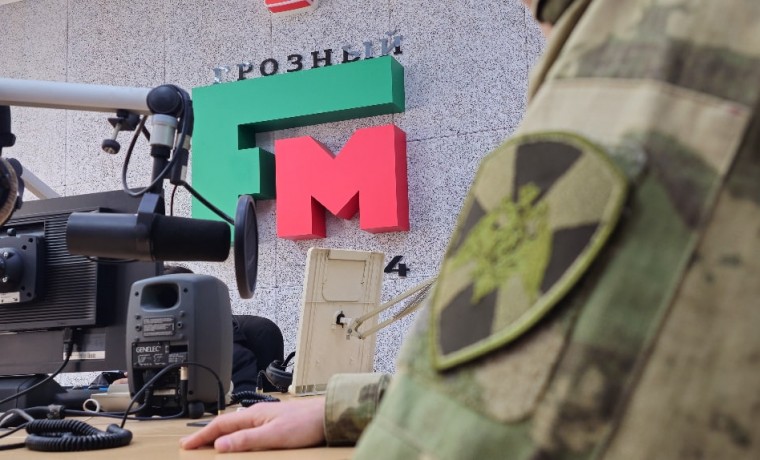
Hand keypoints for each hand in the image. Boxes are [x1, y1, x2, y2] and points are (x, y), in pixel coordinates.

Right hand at [179, 397, 325, 452]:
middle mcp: (257, 413)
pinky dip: (234, 435)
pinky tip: (237, 439)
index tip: (187, 445)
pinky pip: (246, 428)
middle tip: (191, 444)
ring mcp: (266, 417)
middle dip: (206, 434)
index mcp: (253, 415)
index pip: (220, 425)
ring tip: (208, 442)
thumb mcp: (273, 435)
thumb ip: (246, 439)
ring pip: (235, 426)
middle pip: (225, 424)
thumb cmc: (305, 423)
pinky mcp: (275, 423)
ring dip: (220, 434)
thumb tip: (221, 444)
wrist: (328, 416)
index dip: (202, 436)